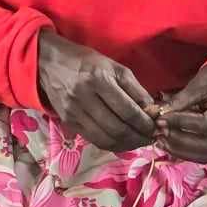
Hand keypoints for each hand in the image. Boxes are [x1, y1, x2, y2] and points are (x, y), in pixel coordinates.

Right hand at [36, 32, 158, 153]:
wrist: (49, 63)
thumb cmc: (87, 62)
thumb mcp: (114, 67)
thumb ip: (135, 89)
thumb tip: (152, 111)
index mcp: (99, 80)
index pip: (128, 111)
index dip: (145, 123)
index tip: (156, 126)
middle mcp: (85, 98)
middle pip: (118, 129)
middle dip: (139, 137)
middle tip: (151, 137)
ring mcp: (74, 112)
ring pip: (106, 139)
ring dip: (127, 144)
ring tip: (139, 141)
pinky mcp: (68, 122)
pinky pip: (94, 140)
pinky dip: (112, 144)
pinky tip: (122, 141)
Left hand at [156, 63, 206, 164]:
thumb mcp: (202, 81)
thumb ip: (182, 100)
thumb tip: (160, 115)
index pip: (206, 123)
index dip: (181, 123)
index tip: (161, 119)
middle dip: (180, 141)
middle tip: (160, 133)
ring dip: (182, 151)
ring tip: (163, 141)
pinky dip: (189, 152)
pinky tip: (173, 144)